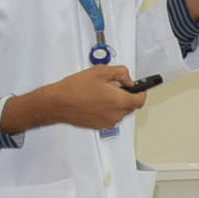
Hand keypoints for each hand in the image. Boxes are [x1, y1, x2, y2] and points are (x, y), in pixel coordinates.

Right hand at [1, 65, 144, 134]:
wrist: (57, 103)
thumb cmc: (74, 89)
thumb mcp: (100, 71)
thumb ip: (120, 73)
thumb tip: (128, 79)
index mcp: (120, 101)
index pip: (141, 100)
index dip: (140, 92)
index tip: (138, 88)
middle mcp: (116, 115)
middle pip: (130, 105)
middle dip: (124, 95)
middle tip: (110, 86)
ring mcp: (108, 122)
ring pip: (119, 111)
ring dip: (114, 102)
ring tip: (98, 93)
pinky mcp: (99, 126)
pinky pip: (109, 116)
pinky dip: (106, 109)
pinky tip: (93, 101)